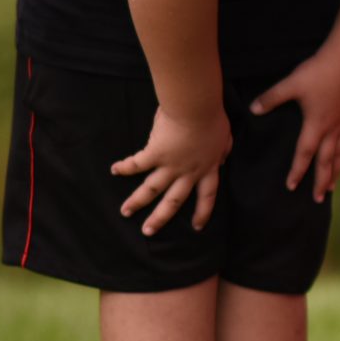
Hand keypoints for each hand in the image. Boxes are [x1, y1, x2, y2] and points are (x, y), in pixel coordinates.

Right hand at [110, 105, 232, 235]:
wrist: (197, 109)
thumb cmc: (213, 118)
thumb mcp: (225, 138)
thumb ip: (223, 150)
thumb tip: (223, 158)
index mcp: (207, 168)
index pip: (207, 196)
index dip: (203, 212)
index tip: (197, 227)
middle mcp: (188, 172)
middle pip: (174, 201)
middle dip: (160, 218)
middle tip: (148, 231)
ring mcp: (171, 165)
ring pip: (151, 189)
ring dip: (136, 201)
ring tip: (124, 212)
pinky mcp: (155, 154)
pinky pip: (137, 164)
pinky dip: (124, 167)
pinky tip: (114, 170)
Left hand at [249, 52, 339, 202]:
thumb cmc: (319, 73)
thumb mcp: (291, 84)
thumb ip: (272, 98)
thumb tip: (254, 109)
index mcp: (315, 125)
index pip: (304, 154)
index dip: (297, 171)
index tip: (291, 187)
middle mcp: (330, 130)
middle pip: (326, 162)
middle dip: (321, 181)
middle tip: (318, 199)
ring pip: (339, 154)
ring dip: (335, 172)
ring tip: (333, 187)